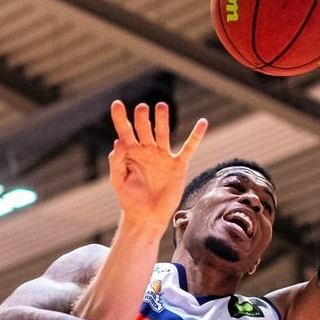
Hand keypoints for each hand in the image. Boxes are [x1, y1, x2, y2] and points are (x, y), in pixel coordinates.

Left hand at [108, 101, 206, 231]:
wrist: (146, 216)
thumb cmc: (129, 198)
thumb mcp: (118, 180)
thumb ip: (117, 161)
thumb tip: (119, 142)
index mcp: (130, 152)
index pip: (125, 131)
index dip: (120, 118)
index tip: (116, 104)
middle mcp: (147, 150)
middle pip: (144, 129)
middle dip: (143, 118)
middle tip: (142, 108)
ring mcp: (163, 156)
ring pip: (163, 133)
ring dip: (162, 120)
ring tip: (160, 106)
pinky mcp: (178, 165)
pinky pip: (188, 149)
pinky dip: (196, 136)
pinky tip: (202, 123)